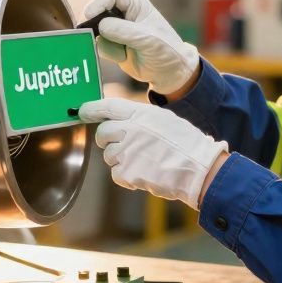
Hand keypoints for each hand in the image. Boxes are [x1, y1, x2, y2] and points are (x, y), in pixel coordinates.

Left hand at [82, 98, 227, 209]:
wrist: (199, 168)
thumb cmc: (186, 144)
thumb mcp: (164, 120)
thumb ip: (141, 119)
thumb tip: (122, 121)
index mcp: (141, 114)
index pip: (108, 106)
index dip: (92, 108)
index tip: (82, 111)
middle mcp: (131, 130)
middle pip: (102, 133)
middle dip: (106, 140)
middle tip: (119, 145)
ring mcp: (128, 152)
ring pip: (109, 156)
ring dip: (120, 160)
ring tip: (143, 161)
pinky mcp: (128, 172)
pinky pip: (116, 174)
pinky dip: (126, 176)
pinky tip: (144, 173)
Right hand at [83, 0, 198, 95]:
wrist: (170, 72)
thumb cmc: (166, 50)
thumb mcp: (147, 39)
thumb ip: (124, 31)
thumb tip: (101, 26)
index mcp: (135, 4)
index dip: (97, 3)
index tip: (88, 16)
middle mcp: (123, 14)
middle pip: (98, 12)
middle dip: (95, 25)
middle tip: (91, 36)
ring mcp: (117, 31)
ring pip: (97, 32)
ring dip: (108, 44)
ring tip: (125, 52)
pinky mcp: (113, 46)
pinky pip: (101, 47)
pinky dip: (110, 54)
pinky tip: (125, 57)